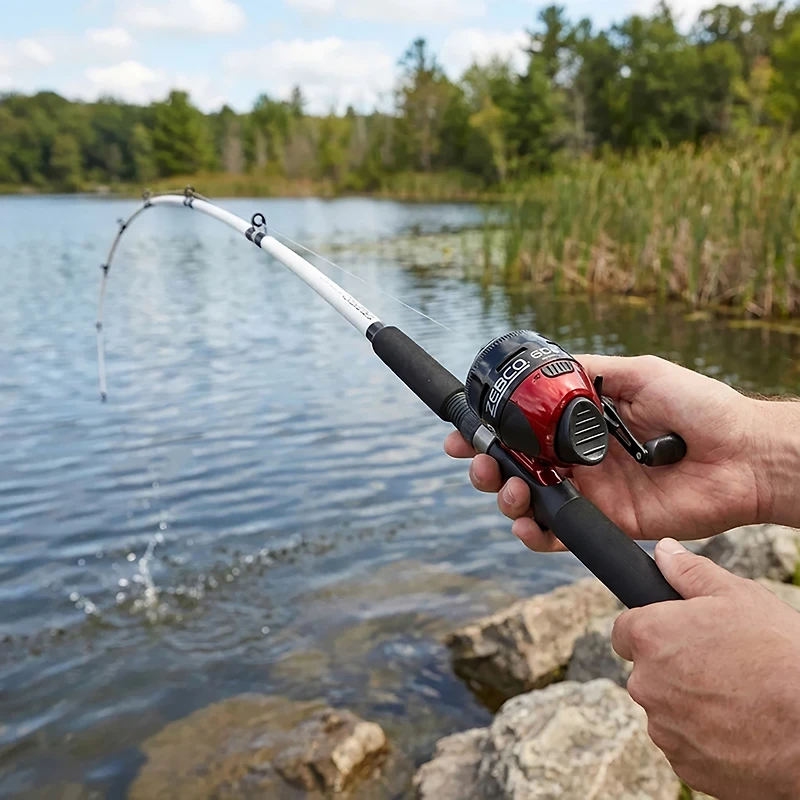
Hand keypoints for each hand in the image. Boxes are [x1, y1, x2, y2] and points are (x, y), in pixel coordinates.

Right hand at [445, 354, 762, 551]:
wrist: (743, 453)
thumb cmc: (699, 406)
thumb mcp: (639, 373)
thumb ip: (591, 373)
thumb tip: (546, 366)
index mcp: (580, 424)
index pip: (521, 431)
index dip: (487, 433)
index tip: (462, 432)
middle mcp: (578, 459)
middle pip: (515, 467)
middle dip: (486, 467)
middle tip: (479, 464)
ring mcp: (591, 492)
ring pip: (529, 501)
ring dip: (505, 498)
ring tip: (507, 489)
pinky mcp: (607, 522)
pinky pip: (561, 533)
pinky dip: (535, 534)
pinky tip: (528, 525)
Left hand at [612, 539, 799, 798]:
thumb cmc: (779, 654)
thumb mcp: (737, 595)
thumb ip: (689, 571)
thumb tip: (663, 552)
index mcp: (651, 636)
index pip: (625, 630)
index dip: (650, 629)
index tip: (675, 634)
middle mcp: (646, 683)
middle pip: (646, 671)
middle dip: (672, 666)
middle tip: (718, 664)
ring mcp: (664, 728)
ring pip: (666, 709)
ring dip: (688, 703)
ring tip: (736, 696)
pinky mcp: (685, 765)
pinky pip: (684, 744)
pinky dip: (705, 737)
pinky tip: (739, 726)